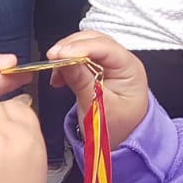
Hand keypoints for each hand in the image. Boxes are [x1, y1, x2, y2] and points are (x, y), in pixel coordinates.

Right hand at [46, 31, 149, 149]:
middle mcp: (122, 60)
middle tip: (52, 59)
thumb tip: (65, 62)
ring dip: (67, 53)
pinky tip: (59, 74)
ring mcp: (111, 62)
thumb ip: (82, 83)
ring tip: (55, 70)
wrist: (123, 141)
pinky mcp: (99, 66)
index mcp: (130, 68)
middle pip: (94, 41)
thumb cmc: (118, 127)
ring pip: (86, 44)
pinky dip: (67, 61)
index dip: (80, 48)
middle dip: (71, 47)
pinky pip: (81, 54)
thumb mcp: (98, 108)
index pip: (105, 47)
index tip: (58, 54)